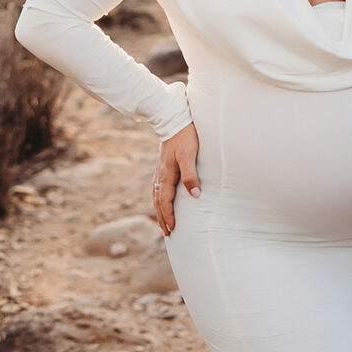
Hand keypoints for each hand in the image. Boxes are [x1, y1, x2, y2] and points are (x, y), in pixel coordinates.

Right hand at [152, 123, 200, 237]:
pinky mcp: (162, 165)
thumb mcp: (189, 155)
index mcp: (166, 174)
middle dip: (162, 218)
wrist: (173, 118)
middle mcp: (160, 174)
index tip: (171, 229)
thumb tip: (195, 196)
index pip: (165, 201)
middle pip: (158, 201)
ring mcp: (160, 170)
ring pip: (156, 195)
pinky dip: (158, 199)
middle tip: (167, 233)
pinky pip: (157, 187)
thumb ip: (191, 175)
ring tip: (163, 223)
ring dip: (159, 210)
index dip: (168, 216)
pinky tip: (161, 201)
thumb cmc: (184, 136)